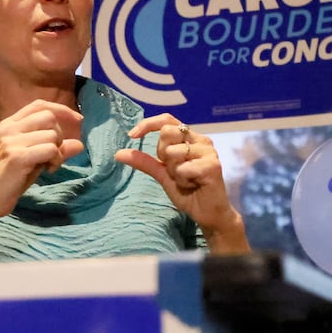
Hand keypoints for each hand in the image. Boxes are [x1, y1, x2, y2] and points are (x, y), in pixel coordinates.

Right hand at [0, 99, 84, 220]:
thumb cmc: (7, 180)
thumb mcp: (33, 160)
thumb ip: (53, 149)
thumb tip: (80, 144)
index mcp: (9, 124)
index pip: (39, 105)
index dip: (62, 110)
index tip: (78, 121)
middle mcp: (9, 128)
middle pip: (49, 117)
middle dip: (60, 135)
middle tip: (54, 155)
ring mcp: (12, 141)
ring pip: (52, 134)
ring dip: (58, 152)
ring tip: (49, 166)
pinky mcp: (17, 156)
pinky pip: (50, 149)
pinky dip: (55, 159)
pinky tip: (47, 170)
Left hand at [116, 115, 248, 252]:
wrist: (207, 213)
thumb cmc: (188, 192)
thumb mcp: (162, 175)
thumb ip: (144, 162)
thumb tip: (118, 154)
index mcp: (190, 138)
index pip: (167, 120)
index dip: (148, 124)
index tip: (132, 135)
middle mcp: (200, 140)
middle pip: (167, 132)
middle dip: (162, 154)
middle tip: (174, 171)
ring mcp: (208, 152)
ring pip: (173, 152)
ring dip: (174, 171)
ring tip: (187, 180)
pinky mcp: (212, 165)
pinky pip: (183, 168)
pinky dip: (183, 180)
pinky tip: (194, 184)